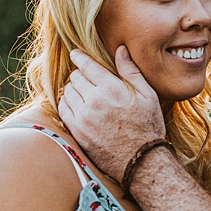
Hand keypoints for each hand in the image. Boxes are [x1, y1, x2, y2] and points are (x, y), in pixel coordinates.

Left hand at [58, 47, 166, 183]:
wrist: (141, 160)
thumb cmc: (148, 126)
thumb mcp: (148, 95)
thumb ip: (131, 71)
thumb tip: (120, 49)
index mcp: (112, 88)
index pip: (87, 65)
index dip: (80, 57)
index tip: (75, 54)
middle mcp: (94, 101)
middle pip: (75, 77)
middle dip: (80, 75)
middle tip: (87, 78)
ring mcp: (83, 117)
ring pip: (67, 92)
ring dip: (73, 89)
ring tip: (84, 92)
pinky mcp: (76, 130)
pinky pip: (63, 109)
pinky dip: (67, 103)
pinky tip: (76, 105)